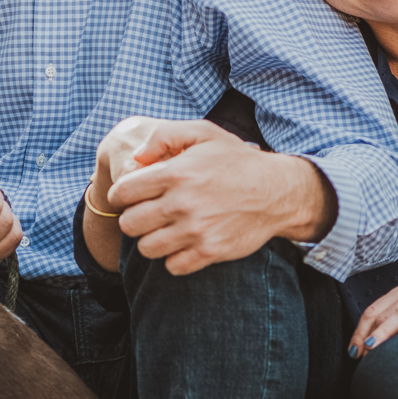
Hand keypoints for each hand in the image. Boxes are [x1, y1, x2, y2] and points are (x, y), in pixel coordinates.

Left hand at [109, 118, 334, 275]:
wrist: (276, 191)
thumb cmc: (235, 160)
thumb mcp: (203, 132)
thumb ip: (164, 136)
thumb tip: (137, 157)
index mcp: (175, 173)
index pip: (123, 193)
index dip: (121, 195)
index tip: (130, 197)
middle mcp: (181, 203)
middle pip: (129, 225)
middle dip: (133, 219)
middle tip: (147, 214)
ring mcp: (196, 230)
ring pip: (146, 248)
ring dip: (151, 240)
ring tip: (164, 230)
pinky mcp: (210, 252)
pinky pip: (172, 266)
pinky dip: (173, 258)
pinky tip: (182, 244)